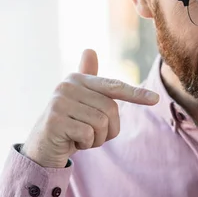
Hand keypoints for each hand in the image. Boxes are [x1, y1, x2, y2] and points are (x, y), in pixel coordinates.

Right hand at [22, 49, 158, 168]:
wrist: (41, 148)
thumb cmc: (68, 124)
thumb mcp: (81, 102)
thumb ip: (89, 80)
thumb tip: (89, 49)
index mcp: (77, 79)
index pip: (113, 86)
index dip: (136, 94)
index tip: (156, 100)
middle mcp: (67, 86)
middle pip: (111, 109)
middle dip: (108, 129)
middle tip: (91, 135)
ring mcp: (59, 102)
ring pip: (101, 123)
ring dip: (97, 139)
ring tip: (80, 138)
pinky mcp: (56, 121)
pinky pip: (88, 135)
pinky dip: (86, 144)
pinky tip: (72, 143)